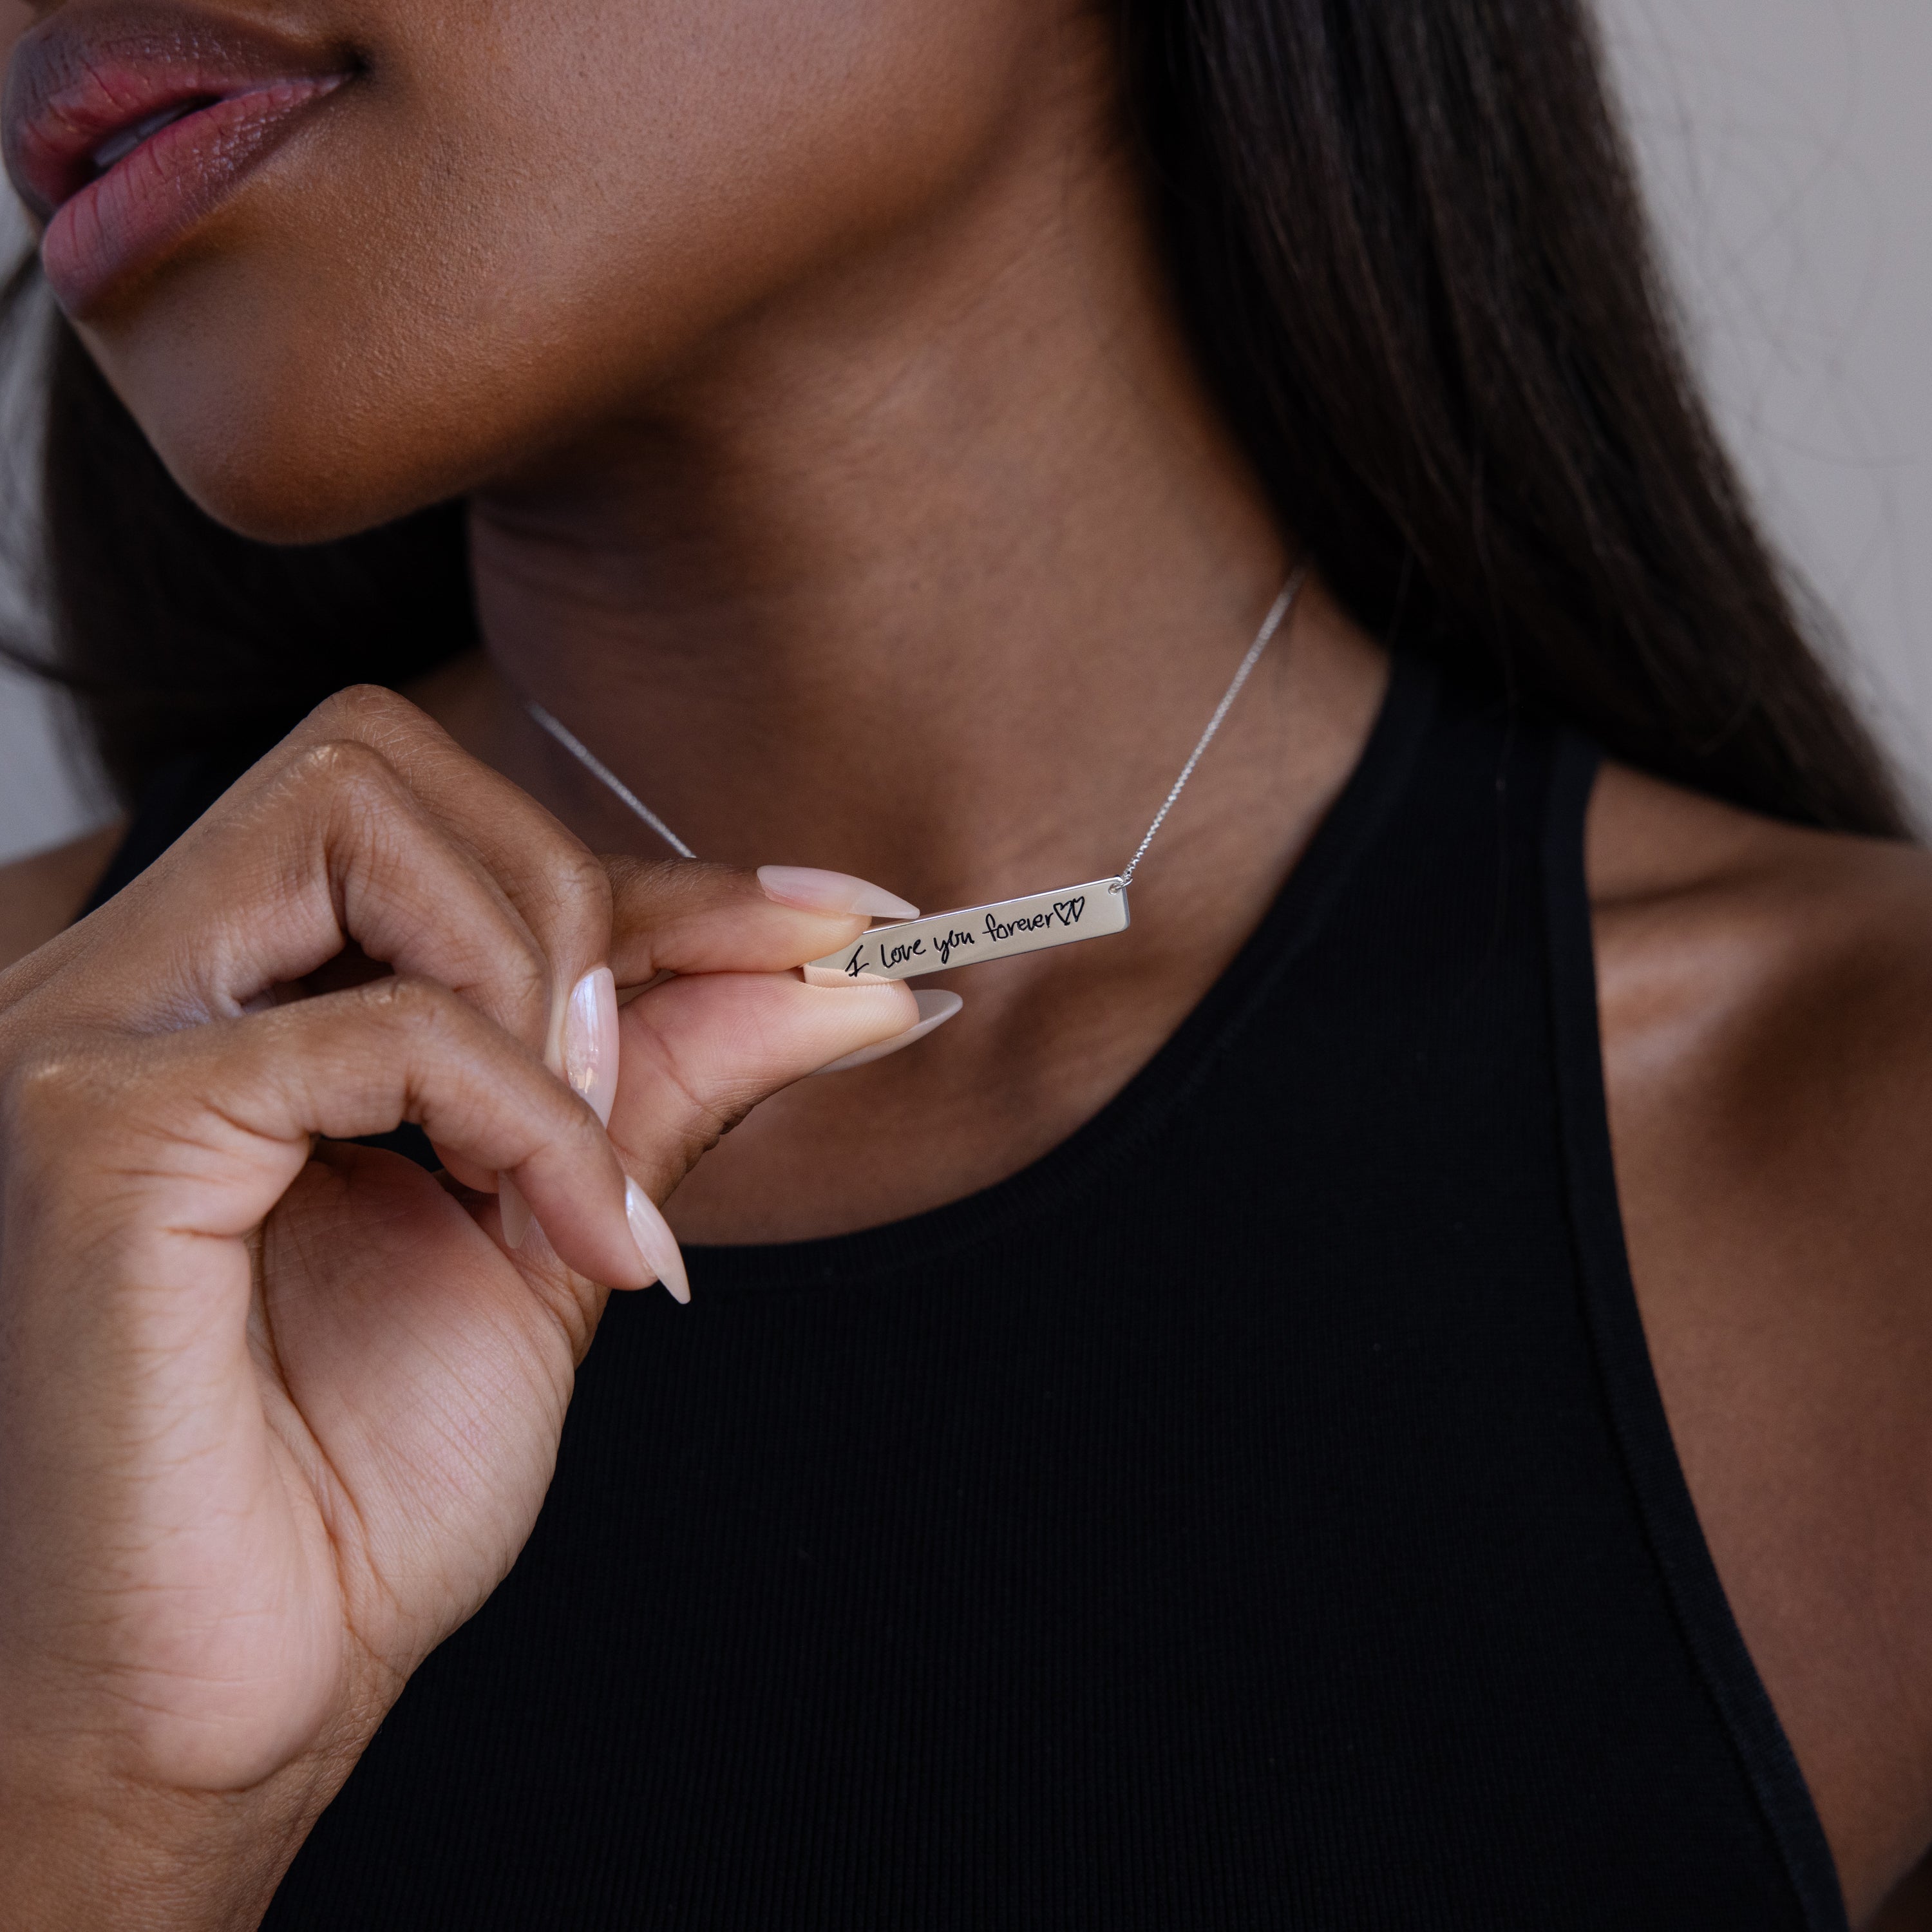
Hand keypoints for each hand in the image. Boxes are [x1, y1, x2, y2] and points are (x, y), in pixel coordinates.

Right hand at [0, 686, 914, 1926]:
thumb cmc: (360, 1477)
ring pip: (363, 828)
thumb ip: (677, 1078)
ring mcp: (96, 1038)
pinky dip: (528, 1117)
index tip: (841, 919)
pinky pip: (384, 1027)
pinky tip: (571, 1239)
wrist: (243, 1687)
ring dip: (543, 989)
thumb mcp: (563, 1228)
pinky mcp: (99, 1132)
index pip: (447, 828)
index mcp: (227, 992)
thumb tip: (853, 969)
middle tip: (631, 1094)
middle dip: (574, 898)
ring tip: (575, 1176)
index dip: (662, 869)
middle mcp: (135, 979)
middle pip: (376, 761)